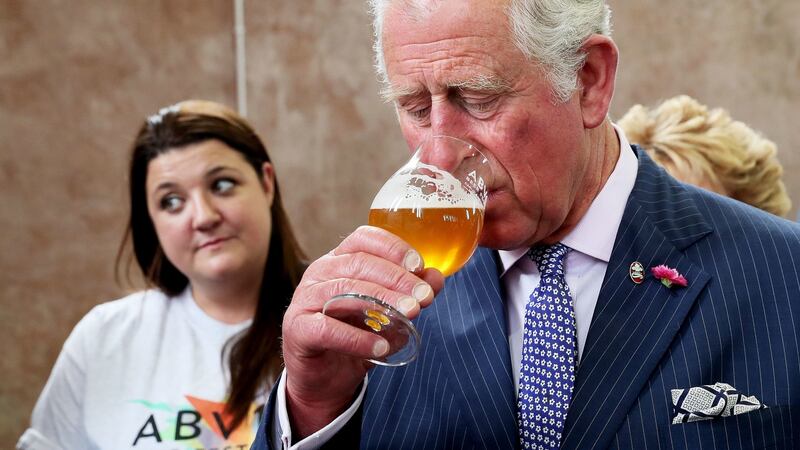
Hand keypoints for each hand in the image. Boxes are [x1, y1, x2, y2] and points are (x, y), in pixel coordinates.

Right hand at [281, 225, 443, 438]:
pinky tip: (380, 348)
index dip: (392, 247)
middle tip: (423, 297)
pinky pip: (327, 328)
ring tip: (410, 315)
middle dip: (396, 279)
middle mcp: (320, 273)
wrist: (326, 380)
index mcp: (340, 260)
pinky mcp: (298, 329)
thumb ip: (409, 294)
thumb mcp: (389, 314)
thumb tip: (436, 278)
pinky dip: (356, 338)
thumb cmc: (356, 337)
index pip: (364, 238)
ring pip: (344, 291)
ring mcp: (305, 300)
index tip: (419, 265)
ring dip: (381, 302)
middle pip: (358, 264)